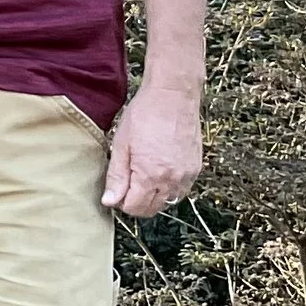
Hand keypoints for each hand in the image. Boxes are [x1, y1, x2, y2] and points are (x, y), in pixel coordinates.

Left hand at [101, 83, 202, 218]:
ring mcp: (187, 175)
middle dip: (137, 202)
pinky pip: (181, 190)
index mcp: (150, 175)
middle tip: (128, 183)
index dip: (122, 202)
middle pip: (152, 209)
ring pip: (168, 202)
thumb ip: (117, 177)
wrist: (173, 96)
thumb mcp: (121, 144)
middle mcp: (172, 180)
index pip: (135, 208)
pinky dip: (169, 187)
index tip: (117, 188)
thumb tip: (110, 201)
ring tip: (143, 174)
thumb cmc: (144, 115)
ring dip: (154, 196)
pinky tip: (159, 170)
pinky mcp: (196, 168)